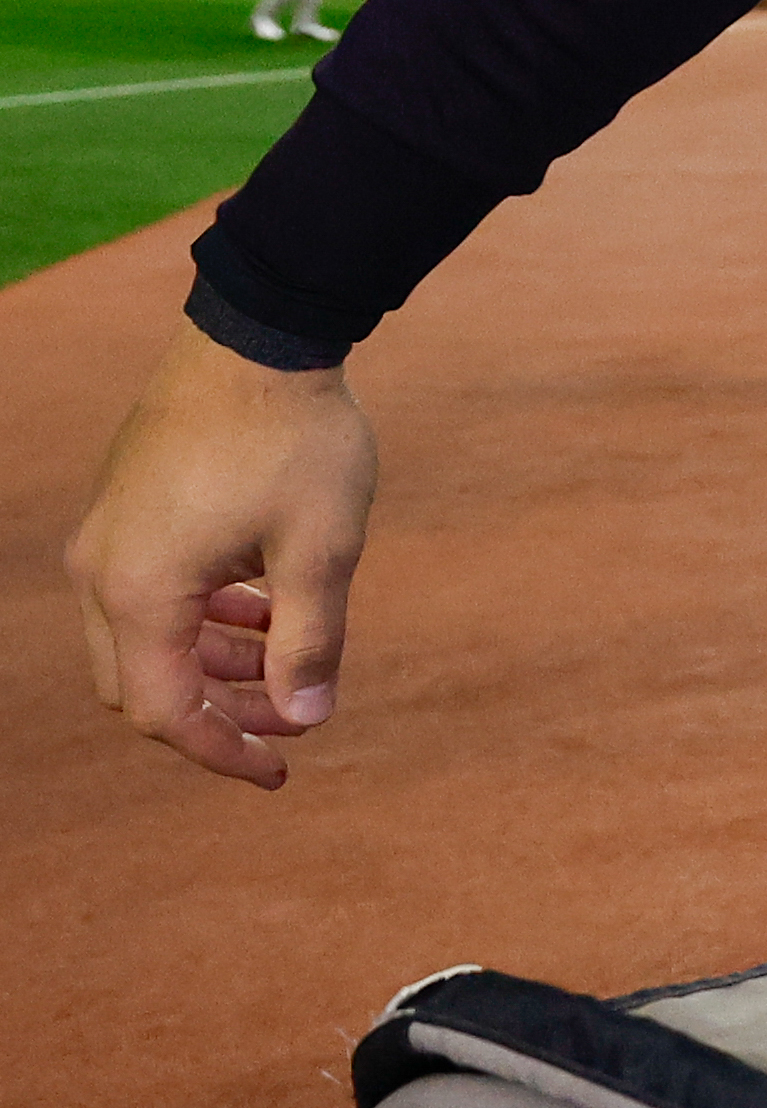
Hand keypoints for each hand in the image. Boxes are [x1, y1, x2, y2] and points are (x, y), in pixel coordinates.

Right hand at [58, 324, 374, 788]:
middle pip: (142, 682)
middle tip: (291, 716)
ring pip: (146, 637)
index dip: (221, 752)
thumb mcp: (322, 550)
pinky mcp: (126, 509)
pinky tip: (266, 606)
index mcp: (142, 590)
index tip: (279, 772)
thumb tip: (305, 719)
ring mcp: (107, 536)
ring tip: (291, 657)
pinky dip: (203, 616)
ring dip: (213, 661)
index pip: (164, 711)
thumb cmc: (295, 439)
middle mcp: (103, 569)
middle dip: (215, 712)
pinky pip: (150, 591)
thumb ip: (311, 643)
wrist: (260, 336)